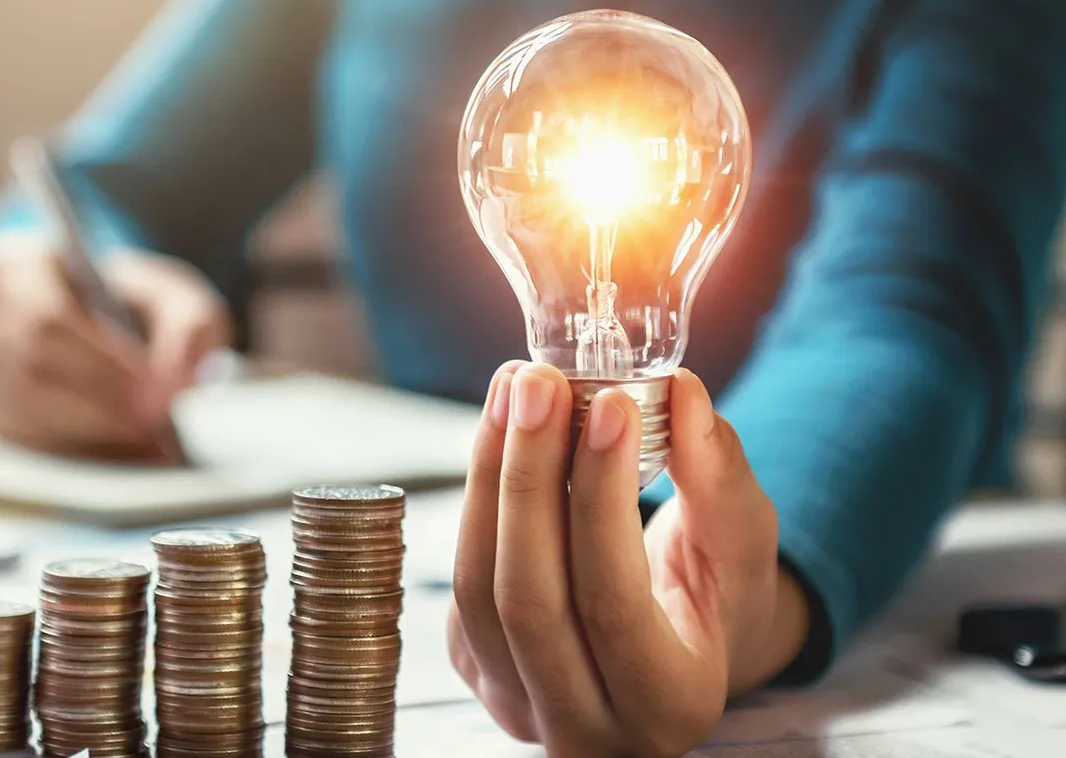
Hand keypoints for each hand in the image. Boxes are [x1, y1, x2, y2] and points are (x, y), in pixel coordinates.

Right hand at [0, 232, 229, 458]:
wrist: (93, 315)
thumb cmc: (128, 302)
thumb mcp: (172, 295)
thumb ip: (189, 325)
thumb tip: (180, 382)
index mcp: (16, 265)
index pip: (44, 320)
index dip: (100, 368)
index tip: (157, 399)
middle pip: (27, 374)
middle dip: (99, 410)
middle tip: (158, 433)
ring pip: (21, 417)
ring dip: (89, 440)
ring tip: (151, 449)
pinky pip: (22, 444)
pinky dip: (77, 456)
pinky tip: (124, 457)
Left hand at [449, 362, 809, 756]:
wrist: (681, 640)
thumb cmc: (720, 590)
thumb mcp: (743, 537)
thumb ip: (718, 473)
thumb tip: (683, 393)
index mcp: (669, 705)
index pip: (613, 602)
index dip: (602, 499)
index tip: (609, 404)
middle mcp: (588, 726)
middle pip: (527, 598)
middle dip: (527, 477)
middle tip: (538, 382)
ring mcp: (521, 705)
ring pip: (476, 589)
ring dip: (489, 476)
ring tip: (514, 389)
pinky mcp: (477, 670)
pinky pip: (460, 582)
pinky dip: (477, 496)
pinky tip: (502, 432)